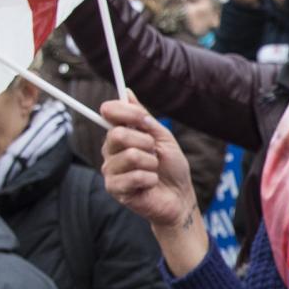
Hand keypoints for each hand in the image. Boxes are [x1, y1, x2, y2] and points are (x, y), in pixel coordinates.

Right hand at [100, 97, 206, 272]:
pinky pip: (135, 176)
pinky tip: (150, 184)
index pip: (108, 112)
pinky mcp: (114, 189)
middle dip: (146, 142)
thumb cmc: (171, 167)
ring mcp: (110, 170)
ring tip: (154, 171)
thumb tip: (126, 91)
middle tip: (155, 153)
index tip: (144, 119)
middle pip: (118, 133)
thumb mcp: (162, 137)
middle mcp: (110, 150)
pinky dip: (151, 179)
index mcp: (119, 134)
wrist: (179, 197)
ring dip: (151, 164)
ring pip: (130, 156)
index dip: (126, 112)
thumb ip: (143, 117)